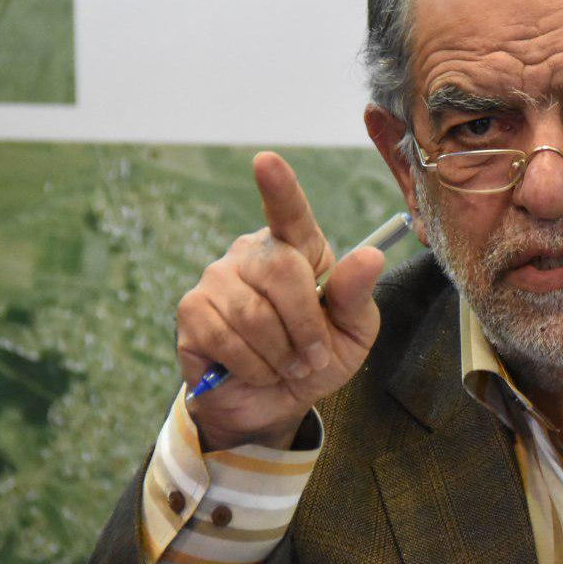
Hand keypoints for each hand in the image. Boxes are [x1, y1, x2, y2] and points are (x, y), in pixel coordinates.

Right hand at [176, 152, 383, 450]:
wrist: (274, 402)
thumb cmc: (317, 356)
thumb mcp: (352, 332)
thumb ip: (357, 296)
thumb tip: (371, 256)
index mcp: (298, 248)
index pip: (288, 212)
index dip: (279, 187)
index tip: (266, 161)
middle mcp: (253, 253)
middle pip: (280, 272)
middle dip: (305, 326)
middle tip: (313, 357)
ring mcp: (217, 279)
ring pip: (253, 315)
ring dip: (280, 355)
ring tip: (286, 366)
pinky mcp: (191, 311)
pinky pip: (225, 338)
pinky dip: (253, 366)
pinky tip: (256, 371)